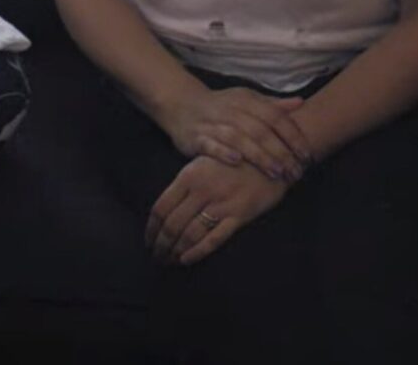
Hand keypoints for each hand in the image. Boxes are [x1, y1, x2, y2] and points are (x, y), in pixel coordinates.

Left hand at [146, 156, 288, 265]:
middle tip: (157, 256)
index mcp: (189, 176)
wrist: (269, 156)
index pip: (160, 208)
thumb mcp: (204, 163)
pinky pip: (214, 238)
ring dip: (175, 251)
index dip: (151, 229)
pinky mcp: (239, 214)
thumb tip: (164, 210)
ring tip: (170, 260)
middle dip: (161, 244)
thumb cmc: (233, 160)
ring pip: (189, 234)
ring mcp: (221, 203)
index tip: (148, 241)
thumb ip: (185, 184)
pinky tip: (186, 260)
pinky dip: (197, 252)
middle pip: (172, 224)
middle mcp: (202, 190)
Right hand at [162, 85, 311, 182]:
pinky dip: (223, 152)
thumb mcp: (247, 100)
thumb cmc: (222, 106)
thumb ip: (273, 105)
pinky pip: (210, 145)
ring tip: (276, 172)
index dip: (292, 135)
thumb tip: (301, 103)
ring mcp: (213, 123)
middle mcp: (231, 110)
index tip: (307, 154)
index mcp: (247, 101)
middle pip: (260, 130)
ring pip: (239, 139)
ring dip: (258, 156)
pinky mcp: (196, 137)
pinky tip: (237, 162)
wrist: (182, 105)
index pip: (274, 116)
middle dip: (280, 151)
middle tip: (295, 171)